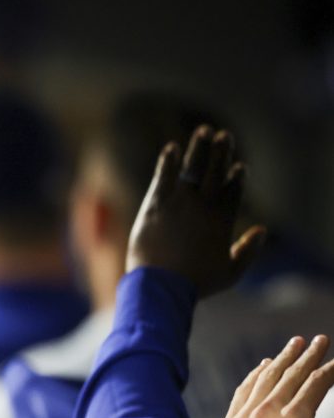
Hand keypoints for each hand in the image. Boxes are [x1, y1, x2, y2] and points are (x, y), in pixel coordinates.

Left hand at [126, 125, 266, 296]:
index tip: (239, 167)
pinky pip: (163, 177)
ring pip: (192, 168)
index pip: (234, 191)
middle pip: (216, 172)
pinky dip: (168, 162)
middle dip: (222, 152)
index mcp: (223, 219)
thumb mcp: (231, 273)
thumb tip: (261, 230)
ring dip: (200, 148)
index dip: (237, 177)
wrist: (162, 285)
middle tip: (224, 135)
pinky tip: (171, 148)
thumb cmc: (196, 283)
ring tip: (204, 131)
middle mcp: (204, 206)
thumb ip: (248, 251)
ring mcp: (179, 203)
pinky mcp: (156, 205)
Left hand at [211, 336, 333, 417]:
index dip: (331, 370)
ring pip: (265, 379)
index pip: (316, 385)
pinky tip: (262, 368)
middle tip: (320, 339)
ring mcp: (244, 416)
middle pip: (291, 375)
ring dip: (282, 359)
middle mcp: (266, 412)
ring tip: (294, 344)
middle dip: (308, 355)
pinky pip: (243, 391)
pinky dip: (255, 376)